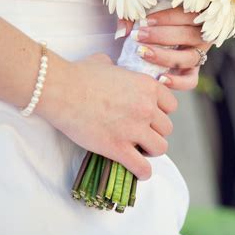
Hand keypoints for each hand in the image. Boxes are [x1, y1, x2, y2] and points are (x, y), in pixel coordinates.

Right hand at [37, 53, 177, 179]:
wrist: (62, 90)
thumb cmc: (80, 74)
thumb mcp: (106, 62)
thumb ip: (117, 68)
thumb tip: (111, 67)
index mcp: (147, 86)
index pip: (171, 105)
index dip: (161, 112)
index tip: (151, 117)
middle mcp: (147, 107)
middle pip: (167, 128)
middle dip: (155, 132)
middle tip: (141, 134)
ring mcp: (134, 128)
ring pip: (160, 148)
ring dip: (151, 151)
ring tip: (139, 151)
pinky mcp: (118, 148)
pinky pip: (142, 167)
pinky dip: (143, 172)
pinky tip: (138, 171)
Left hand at [119, 7, 211, 89]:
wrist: (155, 39)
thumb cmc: (150, 21)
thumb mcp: (144, 14)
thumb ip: (132, 18)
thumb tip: (123, 32)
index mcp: (195, 15)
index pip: (185, 15)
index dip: (165, 18)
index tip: (144, 21)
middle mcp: (201, 35)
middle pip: (188, 35)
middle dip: (161, 36)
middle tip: (138, 36)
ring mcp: (198, 54)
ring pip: (189, 58)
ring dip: (165, 56)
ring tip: (143, 54)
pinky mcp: (192, 72)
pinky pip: (190, 80)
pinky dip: (177, 81)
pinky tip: (160, 79)